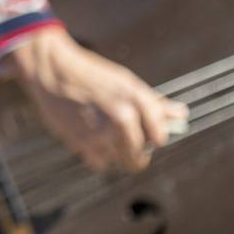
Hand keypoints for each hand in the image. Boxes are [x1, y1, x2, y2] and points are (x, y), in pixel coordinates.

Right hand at [0, 29, 187, 172]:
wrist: (51, 70)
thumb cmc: (91, 74)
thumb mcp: (124, 81)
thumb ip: (153, 102)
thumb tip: (182, 114)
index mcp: (136, 98)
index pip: (159, 135)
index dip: (156, 139)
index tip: (151, 138)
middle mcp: (122, 116)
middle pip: (140, 155)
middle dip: (137, 154)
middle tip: (129, 145)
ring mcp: (102, 132)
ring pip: (121, 161)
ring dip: (117, 155)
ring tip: (105, 137)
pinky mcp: (83, 142)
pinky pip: (100, 163)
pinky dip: (98, 156)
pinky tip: (91, 139)